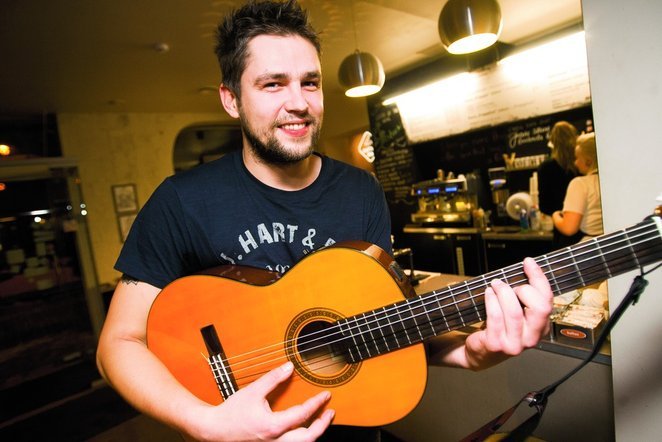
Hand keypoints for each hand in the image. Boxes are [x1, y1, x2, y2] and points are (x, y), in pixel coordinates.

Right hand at [191, 362, 333, 440]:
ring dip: (314, 434)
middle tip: (329, 412)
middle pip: (308, 438)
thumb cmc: (232, 412)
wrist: (215, 429)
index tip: (325, 396)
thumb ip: (273, 378)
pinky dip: (301, 438)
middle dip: (322, 425)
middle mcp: (276, 441)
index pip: (302, 415)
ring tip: (321, 421)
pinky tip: (304, 429)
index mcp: (273, 426)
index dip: (316, 404)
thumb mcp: (253, 391)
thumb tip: (289, 367)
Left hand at [463, 257, 552, 369]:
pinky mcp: (495, 345)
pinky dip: (491, 300)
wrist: (481, 352)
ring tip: (495, 284)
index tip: (529, 262)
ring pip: (514, 312)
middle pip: (539, 308)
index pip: (548, 300)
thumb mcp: (518, 312)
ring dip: (504, 292)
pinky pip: (495, 317)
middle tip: (511, 285)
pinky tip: (488, 293)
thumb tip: (527, 267)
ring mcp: (514, 344)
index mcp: (542, 328)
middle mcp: (532, 338)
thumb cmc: (500, 327)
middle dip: (525, 290)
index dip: (539, 278)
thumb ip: (525, 295)